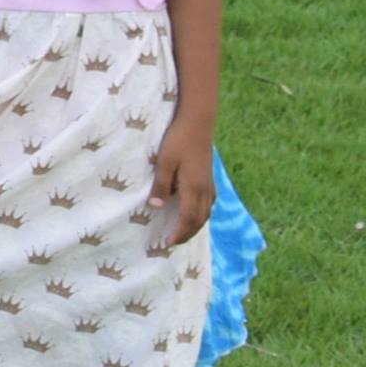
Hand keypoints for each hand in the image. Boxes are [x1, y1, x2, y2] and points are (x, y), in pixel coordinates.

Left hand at [148, 115, 216, 247]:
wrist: (197, 123)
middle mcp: (205, 190)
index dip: (180, 233)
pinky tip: (195, 213)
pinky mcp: (210, 177)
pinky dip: (202, 214)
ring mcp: (210, 184)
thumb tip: (156, 206)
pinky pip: (209, 203)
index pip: (188, 218)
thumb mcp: (163, 163)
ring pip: (207, 213)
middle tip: (174, 242)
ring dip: (195, 225)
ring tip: (183, 232)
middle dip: (187, 233)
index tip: (168, 243)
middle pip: (199, 220)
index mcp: (193, 188)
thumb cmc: (177, 141)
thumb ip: (161, 185)